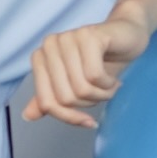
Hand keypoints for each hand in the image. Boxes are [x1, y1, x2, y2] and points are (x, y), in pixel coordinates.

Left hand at [26, 0, 154, 128]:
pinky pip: (95, 76)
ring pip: (81, 89)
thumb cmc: (102, 62)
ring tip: (110, 85)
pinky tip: (114, 79)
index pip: (47, 102)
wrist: (128, 36)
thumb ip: (52, 98)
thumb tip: (28, 116)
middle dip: (90, 103)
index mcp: (41, 57)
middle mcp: (50, 45)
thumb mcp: (76, 85)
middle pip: (65, 98)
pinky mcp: (88, 35)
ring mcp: (68, 38)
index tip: (88, 121)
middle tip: (103, 92)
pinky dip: (108, 84)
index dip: (69, 117)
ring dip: (102, 94)